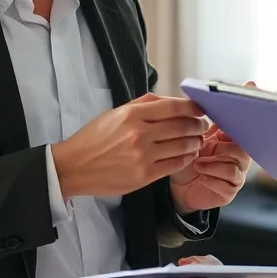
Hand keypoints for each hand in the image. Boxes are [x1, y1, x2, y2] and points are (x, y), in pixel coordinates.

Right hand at [52, 94, 205, 199]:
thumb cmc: (95, 138)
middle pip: (183, 127)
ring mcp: (143, 156)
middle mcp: (140, 134)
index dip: (193, 107)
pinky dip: (187, 158)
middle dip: (198, 126)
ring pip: (183, 146)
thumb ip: (146, 105)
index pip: (174, 107)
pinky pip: (175, 164)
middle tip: (203, 126)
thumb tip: (174, 101)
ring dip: (195, 143)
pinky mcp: (144, 175)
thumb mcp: (117, 112)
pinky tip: (188, 154)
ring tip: (197, 141)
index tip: (201, 109)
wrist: (74, 166)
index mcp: (133, 114)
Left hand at [170, 83, 254, 213]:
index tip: (246, 105)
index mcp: (229, 138)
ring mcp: (236, 173)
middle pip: (243, 146)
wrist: (178, 188)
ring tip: (198, 164)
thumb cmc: (185, 160)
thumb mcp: (186, 137)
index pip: (243, 126)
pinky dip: (212, 178)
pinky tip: (201, 176)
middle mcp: (237, 155)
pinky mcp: (230, 190)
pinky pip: (228, 182)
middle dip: (223, 147)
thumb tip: (171, 94)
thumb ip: (187, 117)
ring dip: (214, 164)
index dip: (245, 117)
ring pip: (235, 165)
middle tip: (205, 147)